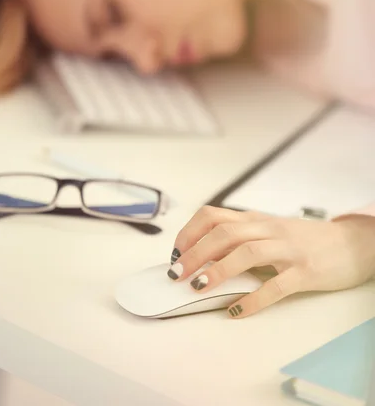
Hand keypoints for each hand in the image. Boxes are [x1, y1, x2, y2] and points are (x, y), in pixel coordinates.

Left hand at [167, 206, 374, 317]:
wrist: (351, 242)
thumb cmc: (305, 240)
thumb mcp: (270, 231)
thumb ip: (242, 239)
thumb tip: (203, 257)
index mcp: (256, 219)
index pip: (214, 216)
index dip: (189, 233)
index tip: (175, 253)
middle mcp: (269, 229)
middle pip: (225, 233)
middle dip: (195, 252)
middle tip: (177, 274)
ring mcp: (288, 249)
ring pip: (247, 253)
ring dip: (218, 269)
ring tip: (199, 287)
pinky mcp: (306, 271)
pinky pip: (276, 285)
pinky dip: (253, 299)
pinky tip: (236, 311)